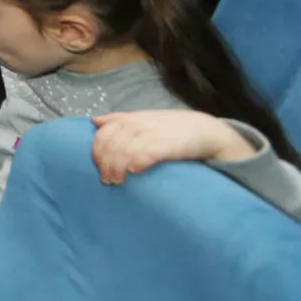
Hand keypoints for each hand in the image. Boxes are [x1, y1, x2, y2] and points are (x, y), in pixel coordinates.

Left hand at [90, 110, 253, 183]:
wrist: (206, 130)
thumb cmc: (172, 127)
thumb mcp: (144, 119)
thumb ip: (119, 119)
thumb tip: (94, 120)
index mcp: (130, 119)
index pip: (103, 134)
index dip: (97, 152)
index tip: (98, 167)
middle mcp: (138, 125)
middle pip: (110, 145)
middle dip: (104, 164)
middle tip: (106, 180)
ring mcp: (152, 134)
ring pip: (123, 151)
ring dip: (116, 168)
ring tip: (116, 181)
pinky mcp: (166, 145)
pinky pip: (145, 153)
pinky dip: (136, 162)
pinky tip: (135, 171)